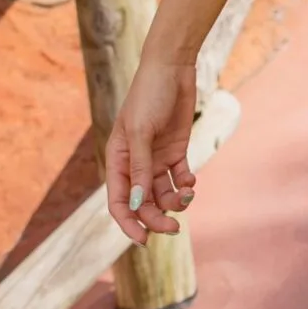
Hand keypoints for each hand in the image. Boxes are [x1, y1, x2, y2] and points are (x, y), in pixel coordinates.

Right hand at [105, 50, 199, 241]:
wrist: (172, 68)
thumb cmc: (150, 95)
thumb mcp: (142, 132)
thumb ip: (140, 168)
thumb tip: (136, 202)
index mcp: (118, 159)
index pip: (118, 201)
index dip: (128, 223)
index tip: (144, 240)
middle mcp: (135, 163)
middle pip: (142, 203)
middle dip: (156, 218)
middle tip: (174, 229)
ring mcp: (156, 158)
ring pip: (162, 194)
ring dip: (174, 202)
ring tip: (187, 194)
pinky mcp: (175, 151)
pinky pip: (179, 178)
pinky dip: (185, 184)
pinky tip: (190, 180)